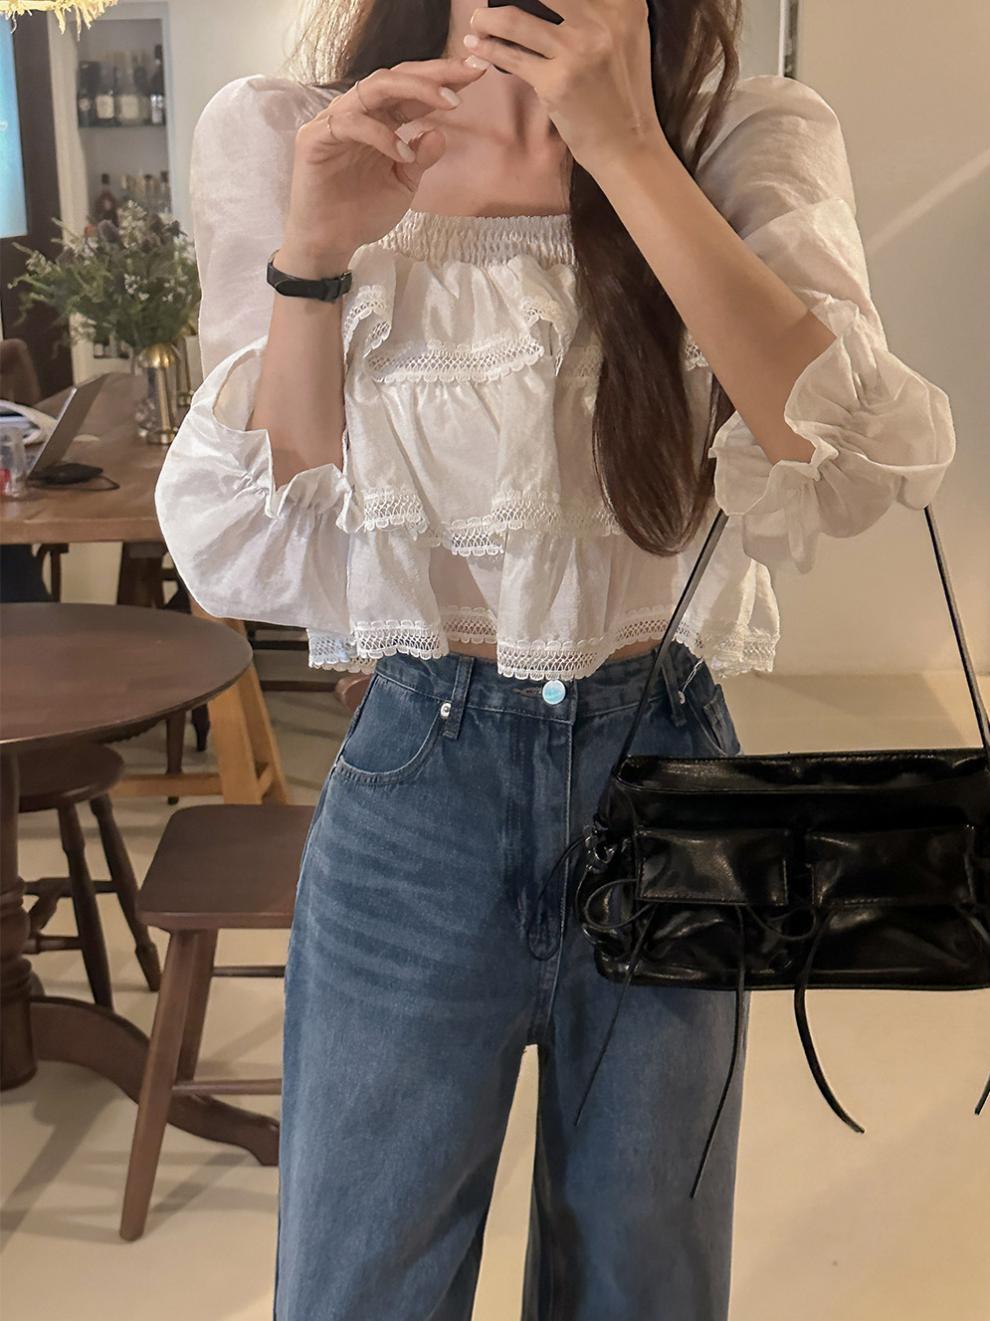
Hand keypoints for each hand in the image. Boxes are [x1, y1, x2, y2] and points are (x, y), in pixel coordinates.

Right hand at [278, 58, 488, 274]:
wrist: (330, 243)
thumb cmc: (363, 212)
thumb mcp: (404, 184)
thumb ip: (422, 158)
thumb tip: (440, 132)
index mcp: (381, 120)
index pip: (414, 91)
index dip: (445, 79)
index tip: (480, 72)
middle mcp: (359, 113)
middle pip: (397, 77)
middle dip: (436, 73)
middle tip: (470, 73)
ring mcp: (335, 121)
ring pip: (374, 87)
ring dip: (415, 91)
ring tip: (449, 105)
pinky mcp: (314, 138)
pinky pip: (350, 123)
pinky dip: (381, 135)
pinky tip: (404, 153)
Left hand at [461, 1, 667, 172]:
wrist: (626, 144)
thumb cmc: (621, 93)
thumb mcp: (624, 38)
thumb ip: (600, 11)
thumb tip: (552, 0)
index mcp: (624, 5)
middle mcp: (603, 21)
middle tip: (492, 2)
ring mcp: (577, 52)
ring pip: (517, 21)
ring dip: (488, 18)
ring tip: (477, 20)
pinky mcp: (556, 82)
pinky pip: (512, 58)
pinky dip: (489, 50)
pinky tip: (476, 46)